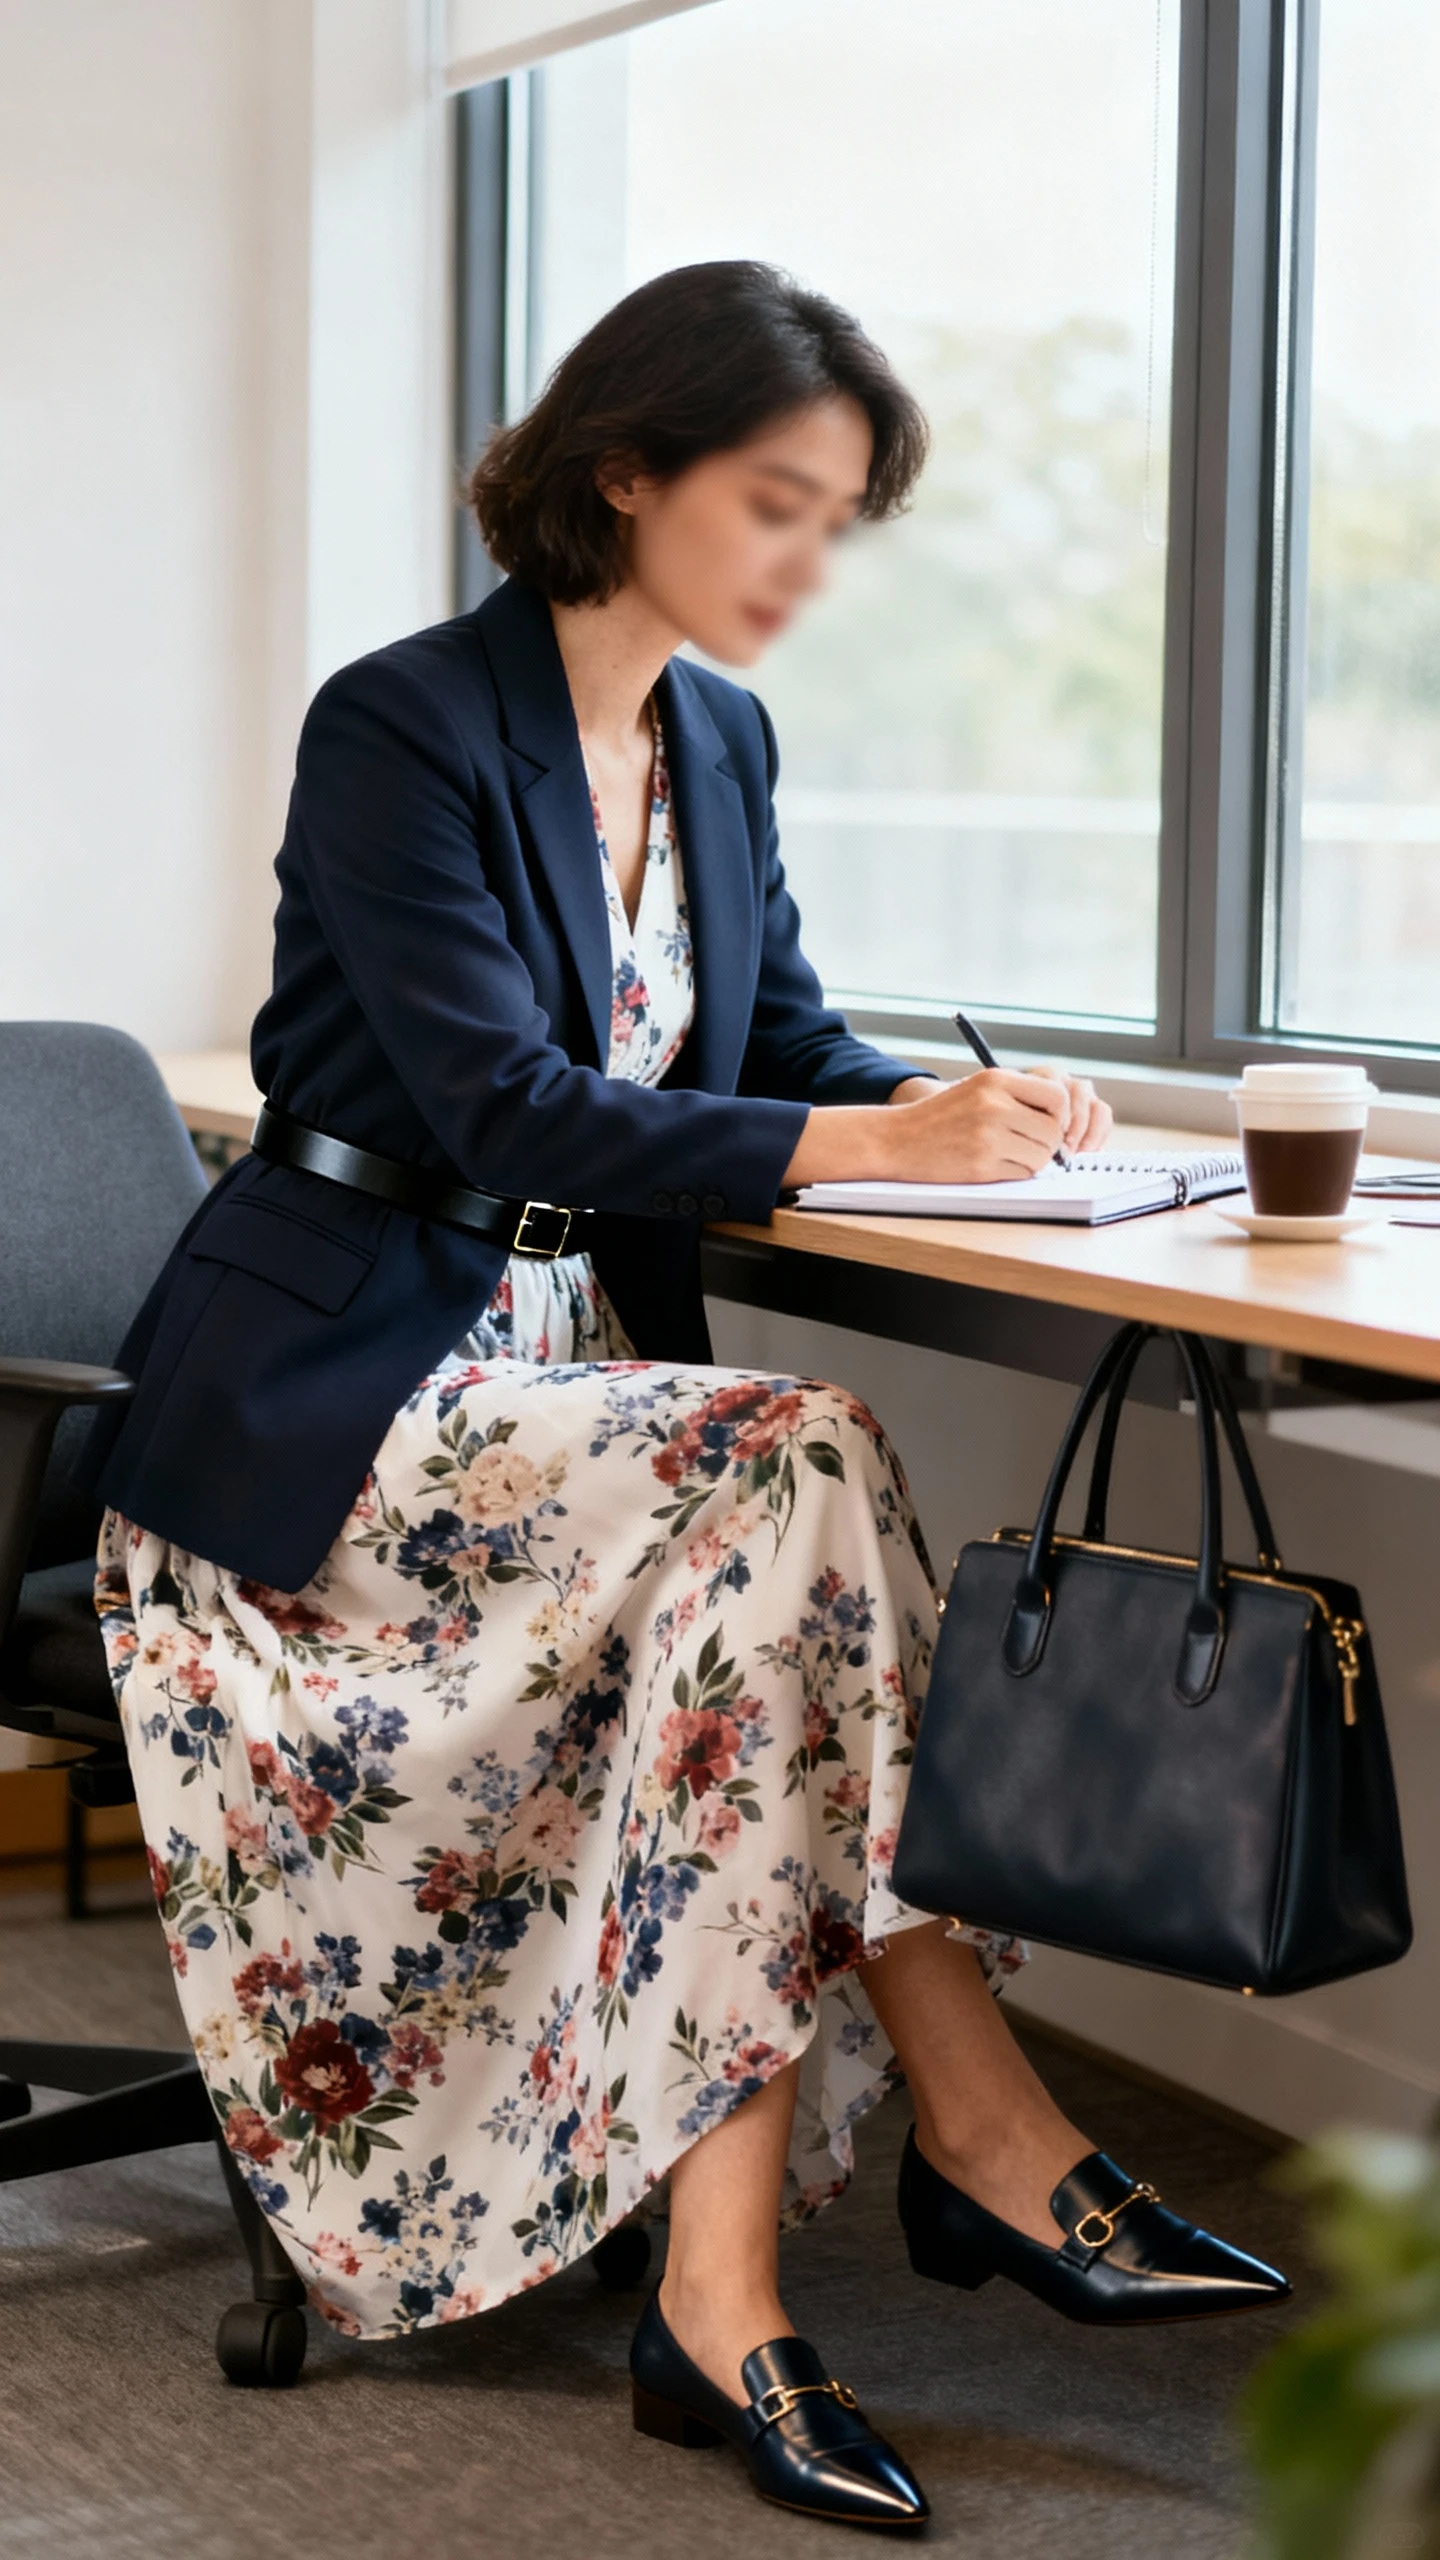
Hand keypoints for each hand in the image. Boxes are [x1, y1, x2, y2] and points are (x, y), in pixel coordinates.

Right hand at [880, 1067, 1111, 1183]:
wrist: (896, 1139)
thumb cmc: (940, 1116)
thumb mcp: (978, 1089)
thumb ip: (1018, 1095)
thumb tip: (1064, 1119)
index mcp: (996, 1079)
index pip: (1057, 1095)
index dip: (1060, 1114)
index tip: (1049, 1123)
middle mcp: (994, 1105)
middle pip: (1052, 1130)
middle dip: (1047, 1143)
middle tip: (1027, 1144)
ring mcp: (988, 1137)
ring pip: (1042, 1156)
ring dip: (1032, 1160)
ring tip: (1007, 1154)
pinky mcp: (981, 1165)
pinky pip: (1022, 1174)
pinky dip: (1015, 1173)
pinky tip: (993, 1165)